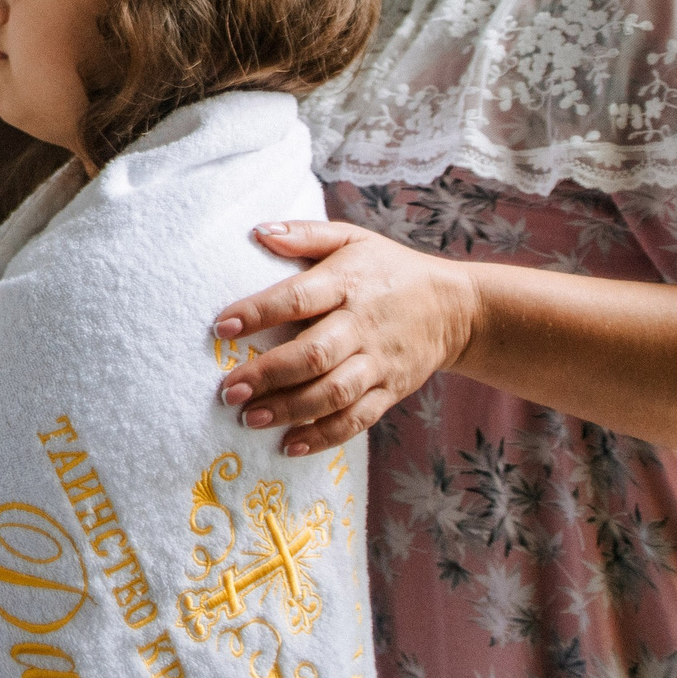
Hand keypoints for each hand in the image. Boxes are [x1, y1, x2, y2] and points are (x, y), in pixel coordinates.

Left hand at [210, 220, 479, 458]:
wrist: (454, 308)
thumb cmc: (388, 269)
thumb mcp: (352, 239)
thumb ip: (304, 235)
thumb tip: (258, 232)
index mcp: (348, 283)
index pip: (298, 298)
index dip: (259, 312)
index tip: (222, 326)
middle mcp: (362, 326)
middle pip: (314, 355)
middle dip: (269, 374)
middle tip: (228, 390)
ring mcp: (378, 363)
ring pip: (334, 393)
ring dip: (290, 409)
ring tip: (250, 418)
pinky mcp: (390, 391)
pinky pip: (357, 419)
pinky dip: (324, 436)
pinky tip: (290, 445)